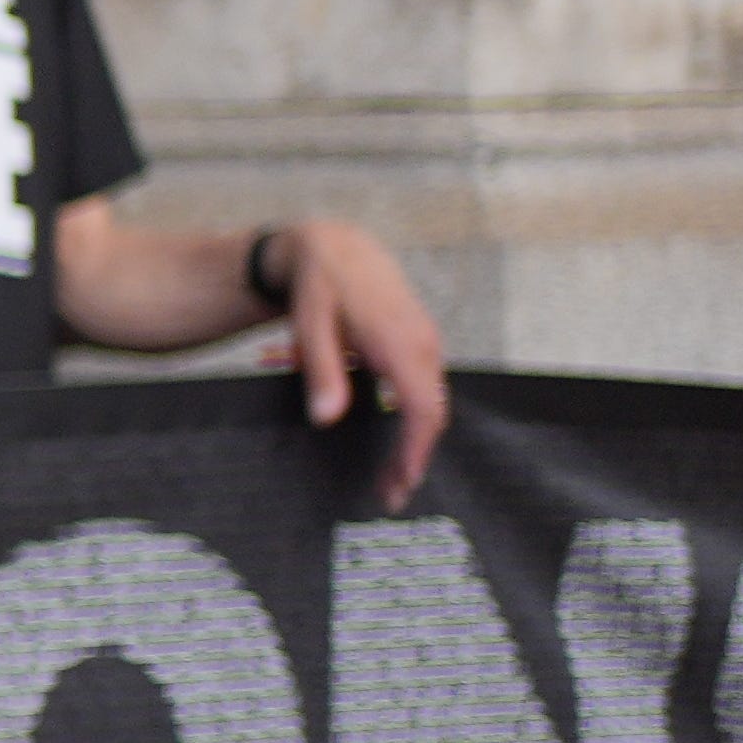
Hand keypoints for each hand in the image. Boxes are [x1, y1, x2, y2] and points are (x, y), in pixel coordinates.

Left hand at [272, 216, 451, 506]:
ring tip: (390, 478)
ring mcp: (425, 343)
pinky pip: (423, 388)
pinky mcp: (419, 343)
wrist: (336, 248)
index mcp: (399, 343)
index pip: (422, 408)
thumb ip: (322, 372)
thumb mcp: (310, 326)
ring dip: (414, 441)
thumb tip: (327, 418)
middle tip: (391, 495)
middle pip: (431, 413)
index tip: (403, 481)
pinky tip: (395, 441)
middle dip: (415, 456)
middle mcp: (423, 344)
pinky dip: (413, 419)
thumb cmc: (320, 287)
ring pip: (429, 403)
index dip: (416, 449)